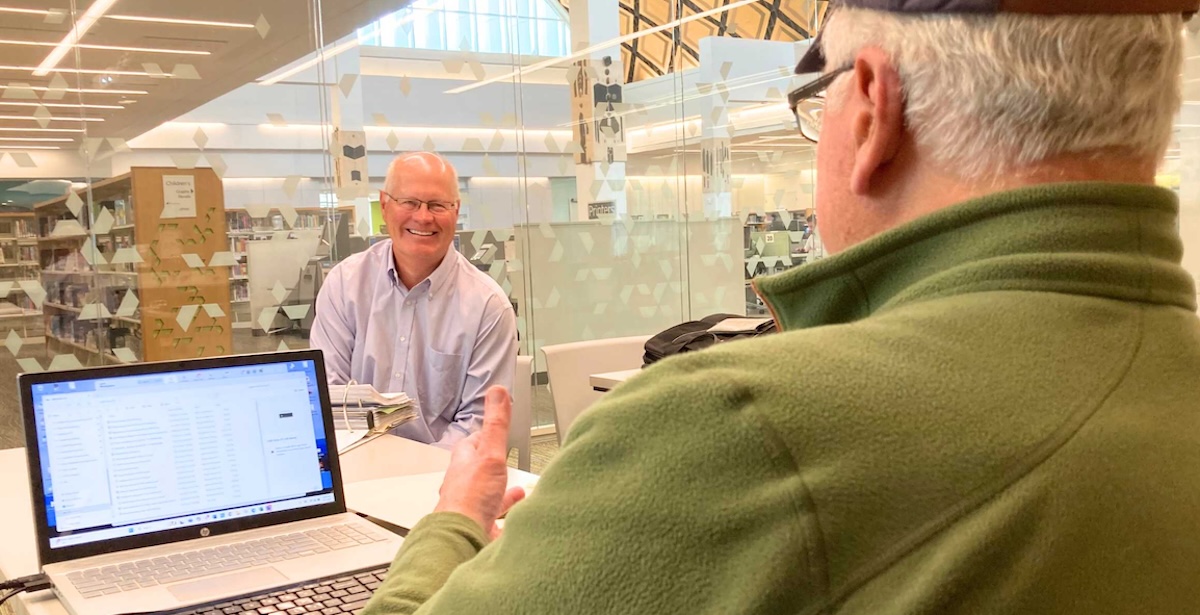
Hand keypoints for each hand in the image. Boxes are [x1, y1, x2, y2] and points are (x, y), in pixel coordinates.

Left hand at [434, 386, 526, 538]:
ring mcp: (471, 508)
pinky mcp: (479, 527)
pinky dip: (507, 517)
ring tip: (516, 491)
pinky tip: (516, 521)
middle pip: (479, 471)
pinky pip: (496, 520)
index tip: (493, 428)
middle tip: (502, 461)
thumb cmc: (469, 498)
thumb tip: (497, 393)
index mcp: (463, 464)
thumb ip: (496, 425)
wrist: (461, 538)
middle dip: (493, 466)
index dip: (484, 436)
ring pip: (487, 497)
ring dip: (501, 492)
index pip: (472, 443)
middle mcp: (464, 486)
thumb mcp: (489, 454)